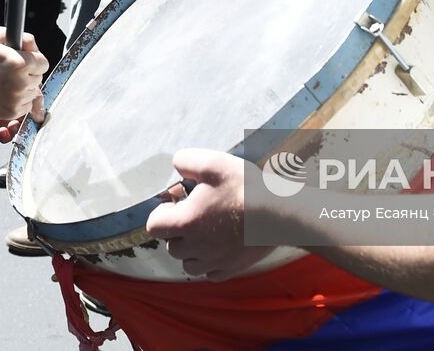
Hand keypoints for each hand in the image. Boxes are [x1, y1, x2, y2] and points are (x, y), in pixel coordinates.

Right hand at [0, 30, 47, 121]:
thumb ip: (19, 36)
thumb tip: (31, 43)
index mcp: (21, 62)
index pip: (44, 63)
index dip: (35, 61)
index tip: (27, 63)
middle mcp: (21, 81)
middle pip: (39, 78)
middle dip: (29, 75)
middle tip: (12, 73)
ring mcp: (16, 98)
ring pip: (32, 93)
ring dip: (24, 89)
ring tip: (6, 84)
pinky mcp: (10, 111)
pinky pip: (25, 107)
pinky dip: (19, 102)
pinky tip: (5, 95)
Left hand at [144, 149, 273, 280]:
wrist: (279, 215)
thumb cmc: (246, 189)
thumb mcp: (214, 163)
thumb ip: (186, 160)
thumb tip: (175, 166)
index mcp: (185, 223)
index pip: (154, 226)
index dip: (163, 212)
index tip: (180, 202)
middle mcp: (194, 248)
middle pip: (171, 246)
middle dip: (178, 231)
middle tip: (198, 213)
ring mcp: (212, 262)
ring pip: (188, 263)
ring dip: (192, 249)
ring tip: (209, 231)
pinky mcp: (229, 270)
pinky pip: (209, 273)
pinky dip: (210, 262)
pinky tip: (222, 245)